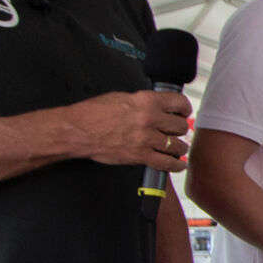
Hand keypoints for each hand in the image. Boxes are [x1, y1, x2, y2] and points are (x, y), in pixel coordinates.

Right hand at [69, 91, 192, 169]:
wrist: (78, 131)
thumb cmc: (94, 113)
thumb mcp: (122, 97)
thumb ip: (144, 102)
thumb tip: (158, 106)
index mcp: (145, 101)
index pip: (179, 102)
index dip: (184, 108)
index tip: (183, 112)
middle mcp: (149, 119)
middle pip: (180, 125)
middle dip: (179, 128)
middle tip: (176, 131)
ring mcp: (146, 138)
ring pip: (177, 145)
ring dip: (178, 147)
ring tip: (177, 147)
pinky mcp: (140, 156)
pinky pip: (167, 163)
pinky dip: (176, 165)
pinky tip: (178, 164)